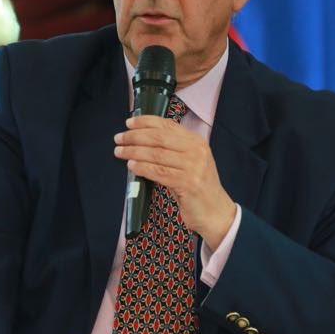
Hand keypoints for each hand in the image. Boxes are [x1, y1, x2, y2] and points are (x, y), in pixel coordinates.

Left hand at [115, 115, 235, 247]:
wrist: (215, 212)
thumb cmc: (197, 188)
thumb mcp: (188, 163)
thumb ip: (171, 151)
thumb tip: (140, 142)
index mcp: (196, 142)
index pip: (168, 125)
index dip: (146, 122)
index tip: (129, 123)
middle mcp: (197, 151)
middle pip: (159, 137)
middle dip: (135, 136)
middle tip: (119, 138)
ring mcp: (194, 167)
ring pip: (157, 154)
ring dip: (134, 151)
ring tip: (119, 151)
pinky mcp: (188, 183)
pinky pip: (159, 172)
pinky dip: (143, 167)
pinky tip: (131, 165)